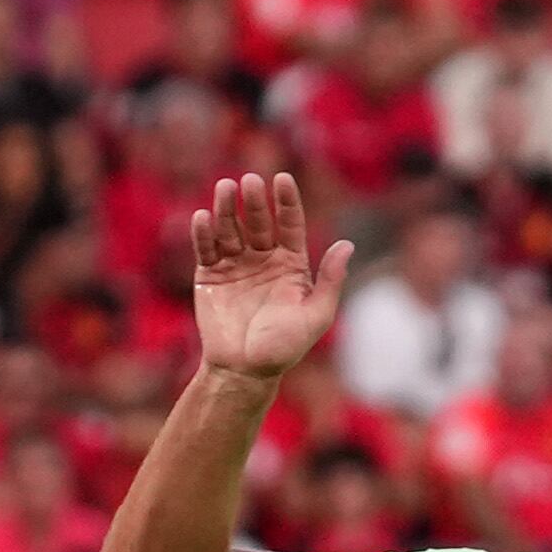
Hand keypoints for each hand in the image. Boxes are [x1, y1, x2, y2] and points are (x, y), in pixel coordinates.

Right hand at [189, 171, 352, 383]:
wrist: (243, 372)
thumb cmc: (284, 348)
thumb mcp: (316, 316)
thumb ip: (331, 281)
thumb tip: (347, 245)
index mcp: (290, 264)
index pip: (289, 224)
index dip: (287, 201)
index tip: (282, 180)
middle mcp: (263, 259)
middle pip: (259, 221)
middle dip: (255, 202)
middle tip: (250, 181)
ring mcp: (235, 265)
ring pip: (230, 229)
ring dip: (227, 208)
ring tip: (225, 188)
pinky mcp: (209, 276)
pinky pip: (206, 249)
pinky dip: (203, 233)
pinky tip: (203, 217)